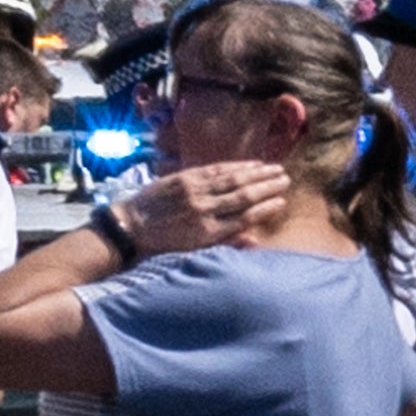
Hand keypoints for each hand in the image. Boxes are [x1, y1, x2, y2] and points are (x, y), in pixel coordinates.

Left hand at [116, 162, 290, 257]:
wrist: (129, 228)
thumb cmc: (163, 245)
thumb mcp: (193, 252)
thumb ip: (225, 244)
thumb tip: (255, 241)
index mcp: (208, 232)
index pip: (245, 218)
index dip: (266, 209)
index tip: (282, 202)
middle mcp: (204, 210)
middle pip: (244, 195)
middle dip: (267, 187)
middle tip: (285, 180)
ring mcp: (194, 192)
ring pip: (233, 180)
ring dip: (257, 173)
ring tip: (275, 168)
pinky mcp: (184, 178)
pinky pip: (216, 170)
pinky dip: (235, 166)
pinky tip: (250, 164)